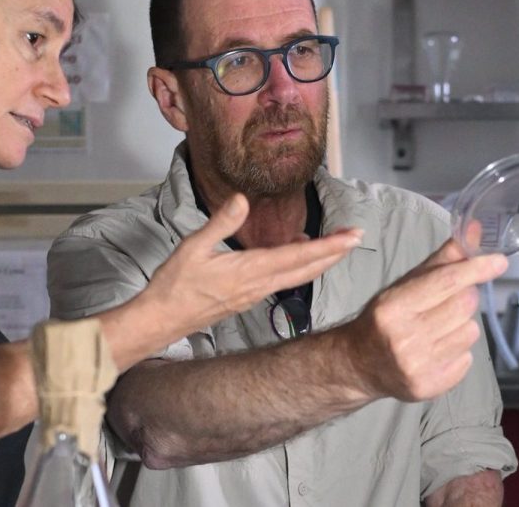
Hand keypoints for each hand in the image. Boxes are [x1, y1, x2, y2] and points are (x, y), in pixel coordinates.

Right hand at [141, 193, 361, 330]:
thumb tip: (241, 199)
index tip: (353, 237)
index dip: (329, 246)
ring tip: (336, 246)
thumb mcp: (194, 246)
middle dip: (334, 253)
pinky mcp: (248, 298)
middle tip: (357, 238)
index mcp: (251, 270)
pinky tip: (298, 257)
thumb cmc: (174, 285)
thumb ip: (221, 222)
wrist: (161, 320)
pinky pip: (283, 281)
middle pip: (307, 268)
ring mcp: (255, 294)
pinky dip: (298, 268)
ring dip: (319, 261)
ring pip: (297, 276)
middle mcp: (259, 285)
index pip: (299, 255)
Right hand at [344, 223, 506, 401]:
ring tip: (439, 328)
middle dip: (464, 298)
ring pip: (470, 331)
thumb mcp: (406, 283)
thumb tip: (475, 230)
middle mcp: (404, 338)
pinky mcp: (429, 387)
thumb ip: (444, 259)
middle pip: (464, 305)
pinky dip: (459, 351)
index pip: (446, 282)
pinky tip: (438, 349)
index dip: (476, 269)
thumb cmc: (386, 317)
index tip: (499, 261)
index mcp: (394, 307)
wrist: (360, 364)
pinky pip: (468, 359)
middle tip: (447, 302)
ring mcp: (418, 366)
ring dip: (462, 325)